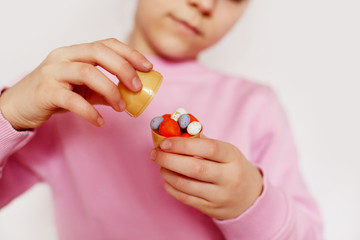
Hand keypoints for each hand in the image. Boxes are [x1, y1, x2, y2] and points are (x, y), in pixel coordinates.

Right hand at [0, 38, 151, 129]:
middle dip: (124, 68)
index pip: (106, 44)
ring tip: (121, 107)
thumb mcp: (83, 89)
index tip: (148, 67)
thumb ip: (105, 91)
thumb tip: (132, 97)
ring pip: (87, 72)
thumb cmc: (54, 93)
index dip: (130, 53)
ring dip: (110, 90)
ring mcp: (53, 72)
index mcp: (75, 52)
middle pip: (98, 52)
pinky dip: (90, 111)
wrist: (19, 105)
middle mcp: (64, 56)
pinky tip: (100, 121)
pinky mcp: (45, 92)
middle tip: (138, 87)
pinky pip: (72, 100)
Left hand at [150, 136, 262, 219]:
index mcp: (233, 157)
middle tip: (154, 153)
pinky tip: (167, 178)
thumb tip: (176, 129)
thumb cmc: (232, 167)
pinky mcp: (211, 209)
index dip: (184, 144)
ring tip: (161, 164)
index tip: (165, 142)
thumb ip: (202, 140)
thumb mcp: (226, 151)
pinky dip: (171, 187)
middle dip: (169, 159)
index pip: (209, 148)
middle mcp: (229, 177)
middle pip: (195, 168)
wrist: (249, 197)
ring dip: (168, 173)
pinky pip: (185, 198)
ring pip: (187, 185)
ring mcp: (220, 196)